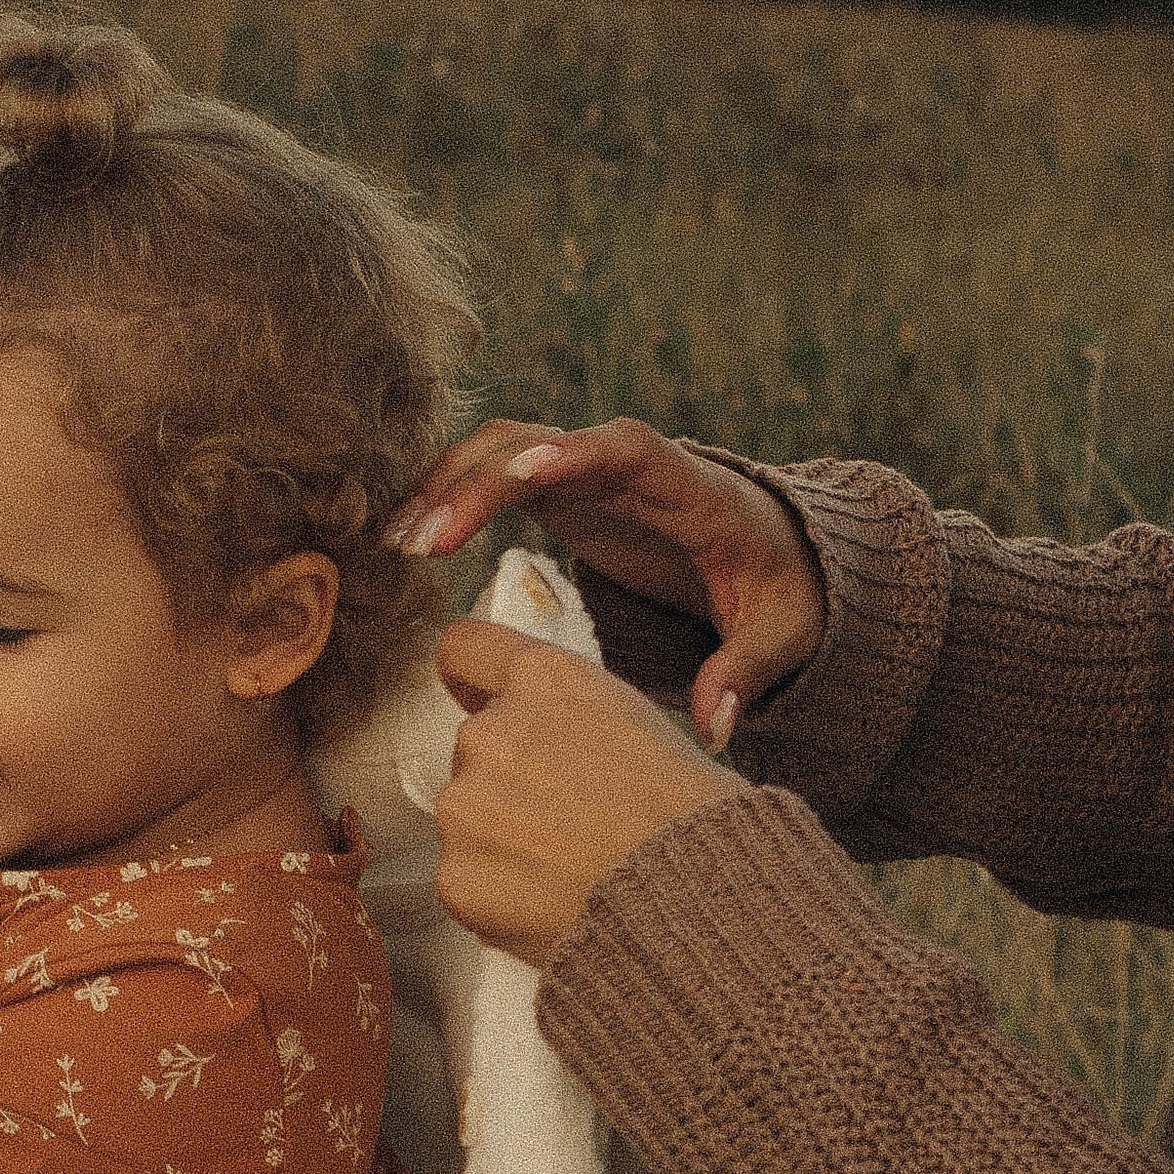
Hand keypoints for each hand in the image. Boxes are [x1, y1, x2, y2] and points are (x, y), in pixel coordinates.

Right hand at [390, 416, 826, 748]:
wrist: (768, 545)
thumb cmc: (775, 585)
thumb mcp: (777, 631)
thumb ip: (745, 673)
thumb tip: (716, 729)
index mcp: (684, 485)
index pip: (626, 451)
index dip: (576, 455)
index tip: (527, 475)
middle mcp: (625, 460)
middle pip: (540, 444)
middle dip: (479, 485)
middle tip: (423, 543)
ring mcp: (585, 465)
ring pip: (502, 448)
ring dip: (446, 484)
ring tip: (396, 543)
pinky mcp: (558, 484)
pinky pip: (491, 470)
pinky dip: (447, 494)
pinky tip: (404, 537)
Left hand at [432, 617, 746, 967]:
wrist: (698, 903)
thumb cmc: (693, 816)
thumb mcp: (643, 724)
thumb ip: (573, 716)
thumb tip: (553, 739)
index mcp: (546, 680)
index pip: (465, 648)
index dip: (472, 679)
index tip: (478, 697)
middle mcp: (492, 731)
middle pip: (475, 745)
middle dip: (509, 777)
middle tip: (570, 819)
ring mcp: (466, 805)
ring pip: (468, 815)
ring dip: (502, 837)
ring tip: (570, 869)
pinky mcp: (455, 875)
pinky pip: (466, 879)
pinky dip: (499, 894)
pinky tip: (552, 904)